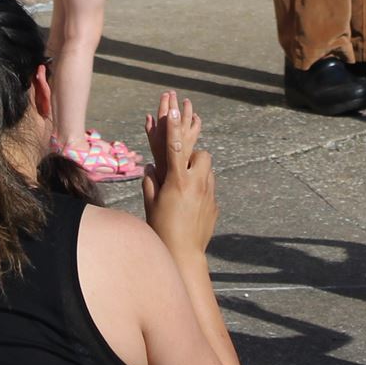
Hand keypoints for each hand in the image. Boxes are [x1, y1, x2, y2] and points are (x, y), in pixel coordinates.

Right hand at [141, 92, 216, 255]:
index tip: (176, 109)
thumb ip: (150, 182)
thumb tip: (151, 168)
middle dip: (193, 155)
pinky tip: (189, 207)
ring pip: (207, 172)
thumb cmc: (161, 228)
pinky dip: (200, 190)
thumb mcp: (150, 204)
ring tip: (185, 190)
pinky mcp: (215, 205)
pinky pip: (209, 189)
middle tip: (183, 167)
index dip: (174, 127)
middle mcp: (197, 184)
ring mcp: (209, 194)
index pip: (175, 147)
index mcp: (178, 181)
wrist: (183, 254)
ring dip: (198, 173)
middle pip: (202, 155)